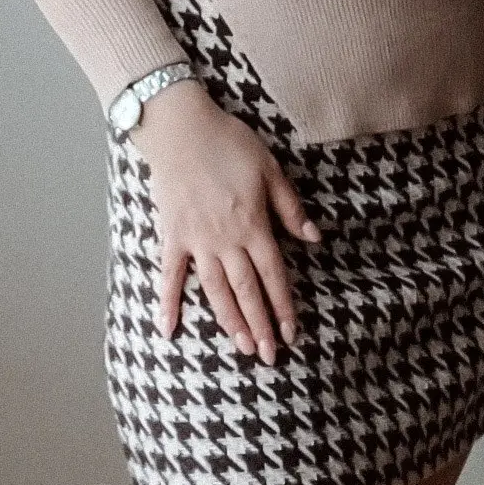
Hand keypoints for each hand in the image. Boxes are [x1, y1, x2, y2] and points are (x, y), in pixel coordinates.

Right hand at [128, 77, 322, 364]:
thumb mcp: (270, 169)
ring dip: (230, 322)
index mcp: (254, 225)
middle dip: (261, 326)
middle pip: (247, 291)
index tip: (291, 333)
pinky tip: (169, 330)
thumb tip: (314, 238)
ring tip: (242, 348)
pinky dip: (168, 304)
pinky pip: (170, 276)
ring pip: (216, 291)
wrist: (181, 127)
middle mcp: (226, 240)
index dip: (284, 306)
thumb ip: (290, 208)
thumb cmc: (228, 142)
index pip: (273, 276)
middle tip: (270, 357)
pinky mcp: (171, 236)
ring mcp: (196, 241)